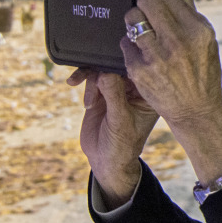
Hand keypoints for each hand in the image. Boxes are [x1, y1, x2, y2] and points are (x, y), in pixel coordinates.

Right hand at [66, 66, 158, 206]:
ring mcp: (116, 89)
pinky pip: (91, 77)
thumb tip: (105, 73)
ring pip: (103, 69)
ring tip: (89, 103)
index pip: (139, 70)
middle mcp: (134, 89)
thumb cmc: (121, 145)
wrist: (104, 160)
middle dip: (103, 69)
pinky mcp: (100, 92)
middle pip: (119, 66)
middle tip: (94, 81)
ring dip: (91, 79)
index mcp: (147, 94)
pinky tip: (74, 85)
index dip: (125, 62)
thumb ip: (114, 96)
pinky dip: (83, 80)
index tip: (110, 65)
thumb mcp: (119, 121)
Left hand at [122, 0, 221, 184]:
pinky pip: (125, 43)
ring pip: (131, 19)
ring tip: (141, 27)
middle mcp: (178, 41)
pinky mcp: (139, 70)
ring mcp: (157, 57)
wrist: (196, 109)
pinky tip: (141, 51)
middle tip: (141, 0)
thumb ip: (188, 3)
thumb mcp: (204, 36)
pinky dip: (131, 44)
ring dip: (133, 19)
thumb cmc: (202, 69)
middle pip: (146, 1)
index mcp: (198, 29)